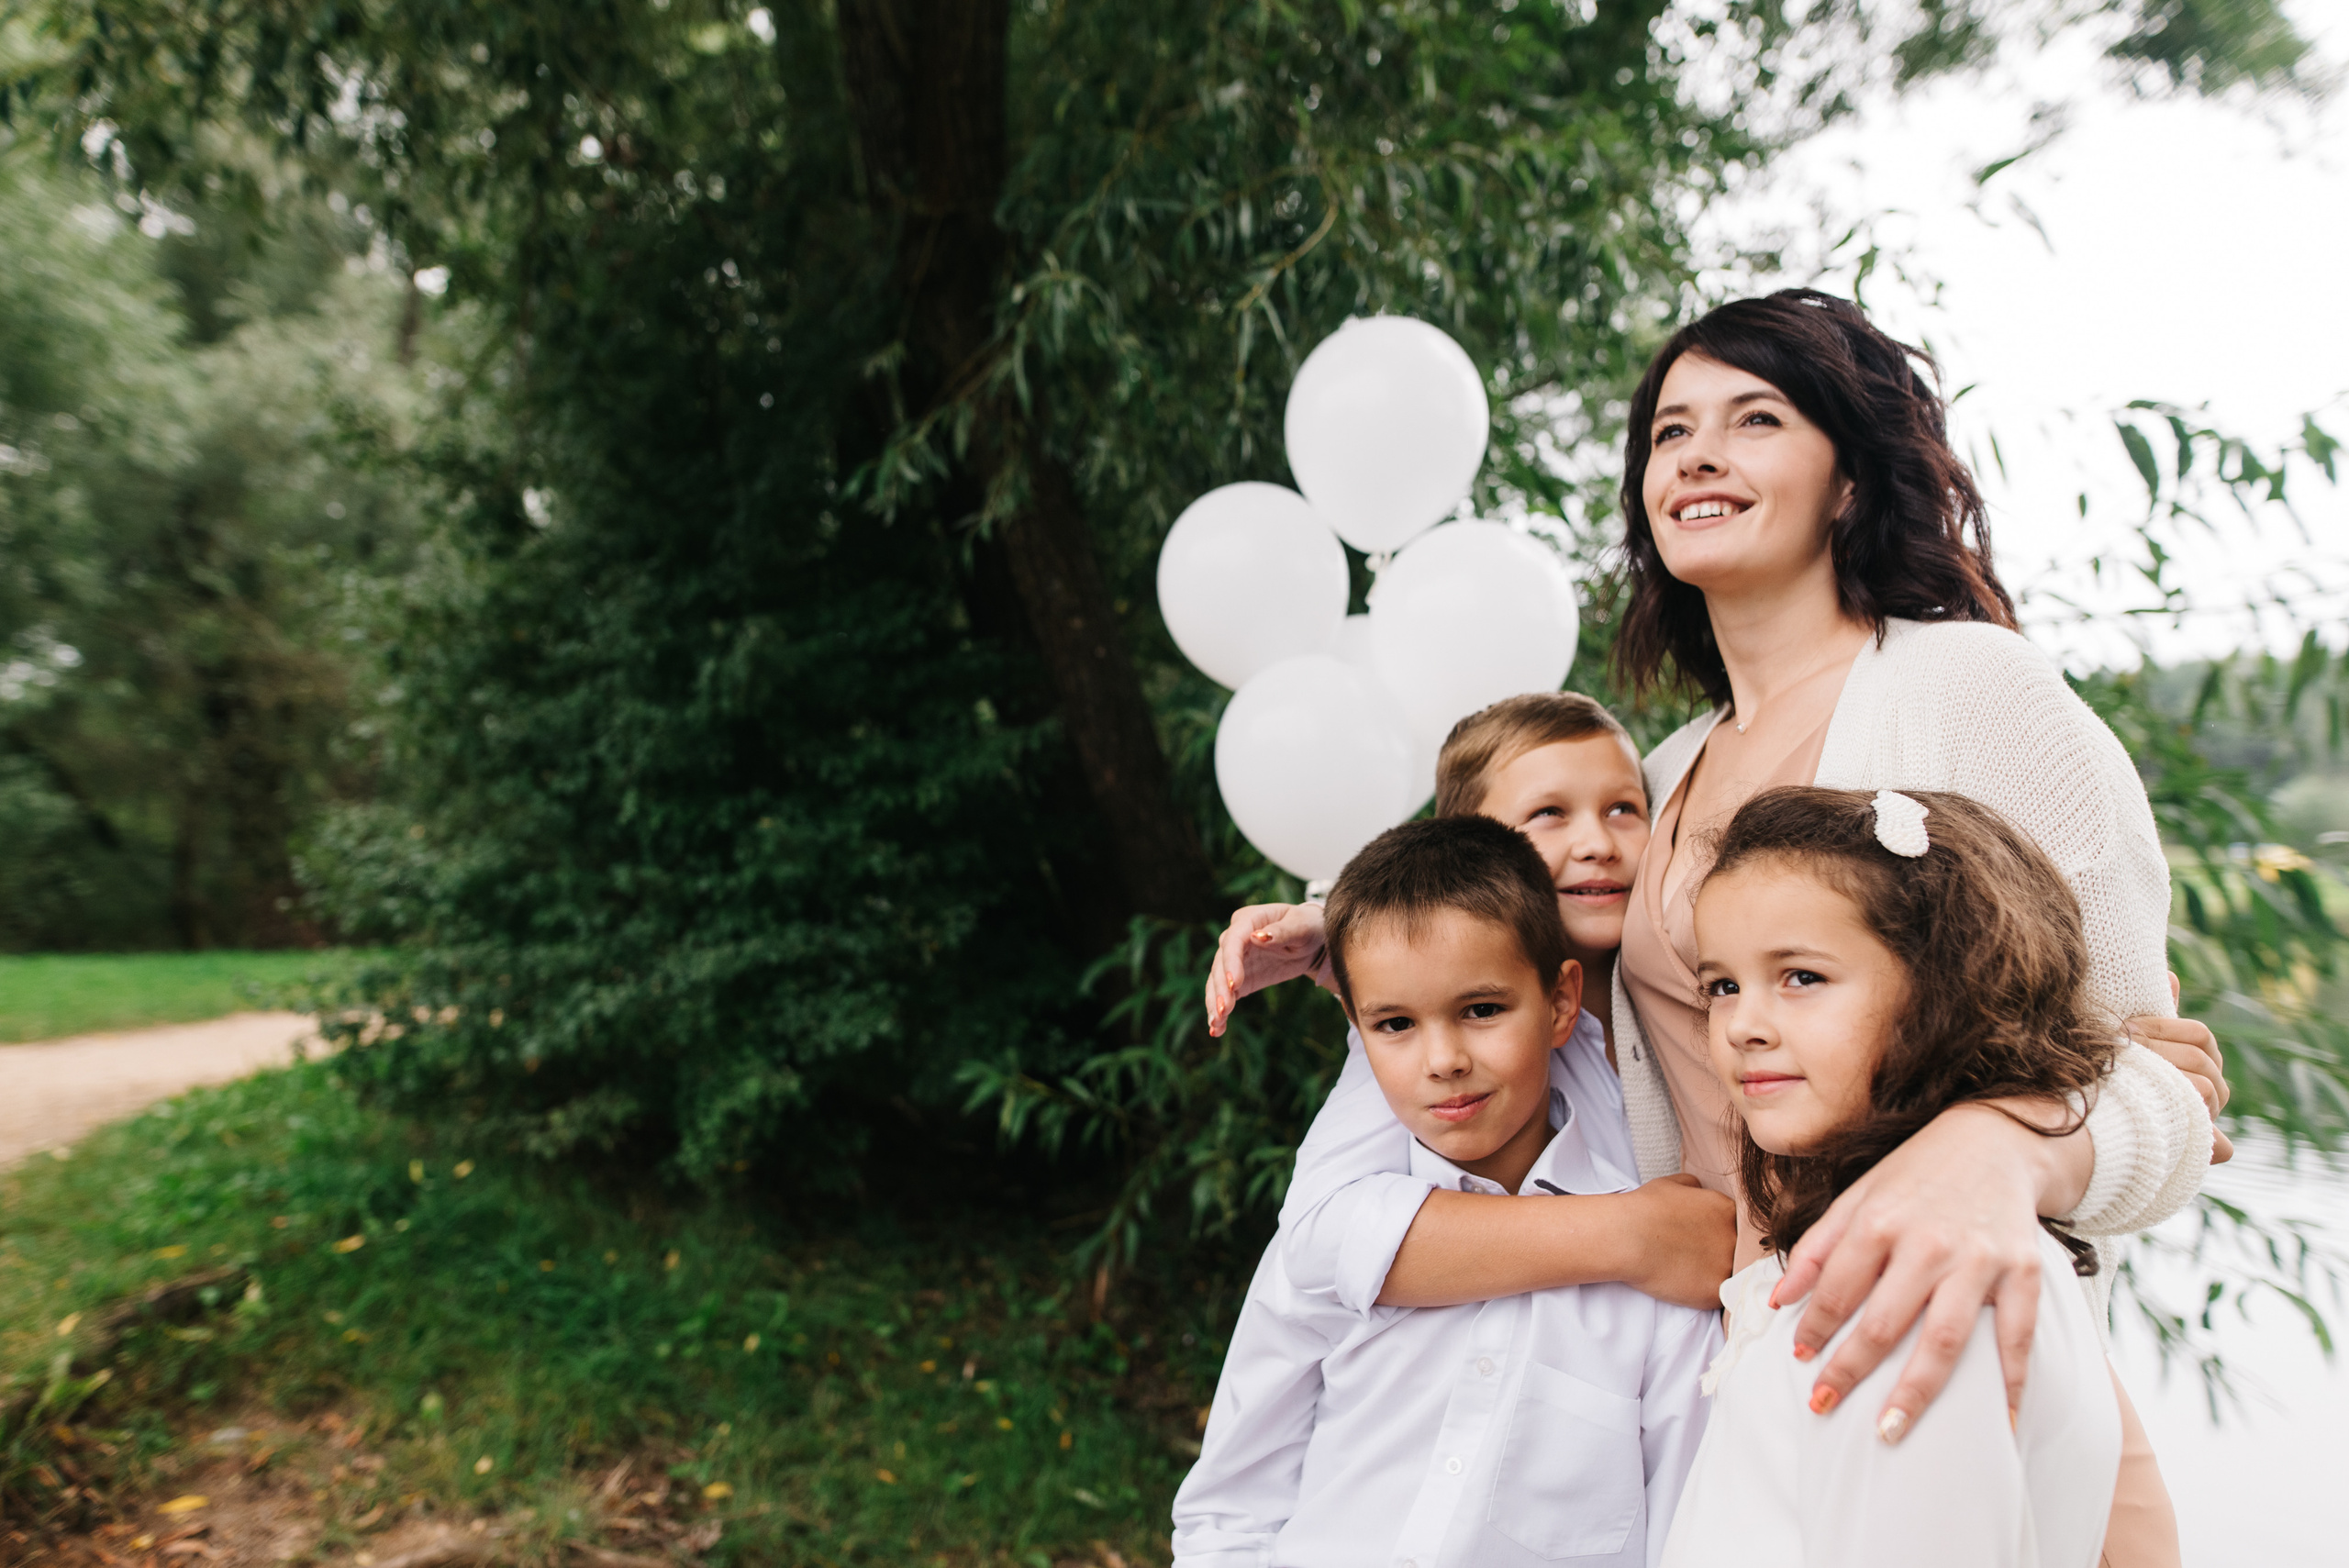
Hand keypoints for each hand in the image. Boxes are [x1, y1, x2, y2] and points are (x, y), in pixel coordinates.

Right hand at [1204, 902, 1333, 1036]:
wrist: (1312, 941)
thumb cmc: (1307, 926)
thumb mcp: (1301, 926)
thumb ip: (1282, 931)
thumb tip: (1257, 936)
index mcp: (1248, 919)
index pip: (1233, 940)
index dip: (1231, 962)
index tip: (1234, 984)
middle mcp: (1235, 938)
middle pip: (1221, 963)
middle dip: (1220, 988)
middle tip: (1223, 1010)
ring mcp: (1235, 960)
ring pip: (1217, 981)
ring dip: (1215, 1002)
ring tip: (1216, 1024)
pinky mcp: (1239, 979)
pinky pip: (1226, 994)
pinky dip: (1221, 1012)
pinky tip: (1217, 1029)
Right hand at [1620, 1175, 1736, 1311]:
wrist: (1628, 1236)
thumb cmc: (1644, 1208)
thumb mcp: (1671, 1183)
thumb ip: (1693, 1187)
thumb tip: (1699, 1190)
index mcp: (1726, 1209)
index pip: (1735, 1224)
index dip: (1716, 1233)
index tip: (1698, 1239)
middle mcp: (1734, 1235)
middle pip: (1736, 1249)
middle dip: (1717, 1252)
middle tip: (1691, 1256)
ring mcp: (1727, 1264)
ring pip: (1729, 1273)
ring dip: (1712, 1273)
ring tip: (1686, 1270)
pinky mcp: (1716, 1289)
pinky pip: (1718, 1294)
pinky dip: (1703, 1292)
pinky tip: (1684, 1283)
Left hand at [1772, 1103, 2062, 1443]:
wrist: (1991, 1140)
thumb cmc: (1914, 1176)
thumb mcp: (1856, 1197)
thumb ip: (1815, 1247)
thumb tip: (1778, 1300)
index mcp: (1879, 1221)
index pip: (1836, 1289)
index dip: (1815, 1328)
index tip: (1799, 1360)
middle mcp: (1927, 1242)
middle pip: (1884, 1322)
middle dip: (1850, 1370)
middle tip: (1824, 1406)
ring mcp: (1978, 1259)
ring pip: (1944, 1339)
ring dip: (1915, 1390)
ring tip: (1890, 1429)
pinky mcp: (2022, 1271)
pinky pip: (2016, 1337)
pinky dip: (2011, 1382)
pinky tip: (2001, 1421)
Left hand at [2129, 972, 2231, 1162]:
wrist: (2116, 1131)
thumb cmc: (2128, 1078)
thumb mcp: (2142, 1045)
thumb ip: (2158, 1016)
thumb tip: (2169, 976)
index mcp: (2204, 1057)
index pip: (2198, 1034)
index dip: (2162, 1027)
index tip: (2126, 1028)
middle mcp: (2215, 1085)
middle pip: (2199, 1059)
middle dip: (2156, 1052)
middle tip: (2120, 1052)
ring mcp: (2212, 1114)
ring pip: (2204, 1089)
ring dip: (2165, 1083)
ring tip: (2130, 1078)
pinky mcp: (2210, 1145)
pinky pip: (2214, 1137)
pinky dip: (2196, 1130)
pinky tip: (2165, 1121)